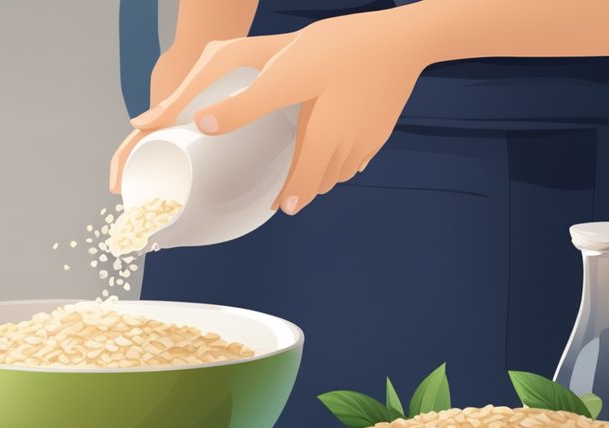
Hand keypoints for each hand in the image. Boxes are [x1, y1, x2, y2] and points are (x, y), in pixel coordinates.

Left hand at [129, 13, 427, 214]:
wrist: (405, 39)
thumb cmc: (341, 51)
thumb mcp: (285, 74)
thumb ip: (247, 104)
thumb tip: (203, 125)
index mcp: (322, 141)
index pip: (302, 185)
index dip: (287, 198)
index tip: (276, 208)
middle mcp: (349, 148)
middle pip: (323, 182)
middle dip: (304, 190)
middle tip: (288, 194)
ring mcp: (370, 137)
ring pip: (343, 169)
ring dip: (325, 176)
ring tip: (309, 172)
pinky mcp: (383, 123)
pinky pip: (361, 152)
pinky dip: (346, 157)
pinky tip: (341, 145)